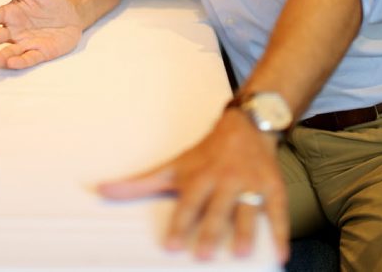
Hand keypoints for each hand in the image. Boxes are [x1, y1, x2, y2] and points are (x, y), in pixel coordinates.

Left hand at [97, 108, 288, 262]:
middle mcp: (225, 179)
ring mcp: (250, 183)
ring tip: (241, 253)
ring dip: (246, 231)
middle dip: (210, 230)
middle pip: (216, 208)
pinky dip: (281, 233)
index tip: (171, 245)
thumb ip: (139, 183)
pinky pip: (279, 211)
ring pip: (248, 209)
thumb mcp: (174, 166)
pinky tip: (280, 256)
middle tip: (202, 255)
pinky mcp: (273, 186)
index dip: (180, 223)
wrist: (247, 125)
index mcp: (200, 176)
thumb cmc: (205, 153)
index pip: (188, 202)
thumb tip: (100, 190)